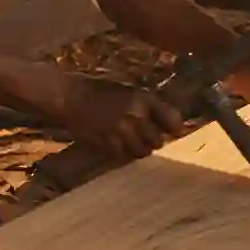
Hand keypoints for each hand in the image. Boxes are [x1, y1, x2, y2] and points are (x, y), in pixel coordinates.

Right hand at [54, 75, 190, 159]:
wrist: (73, 99)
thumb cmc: (103, 94)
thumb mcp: (130, 93)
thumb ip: (151, 108)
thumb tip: (176, 127)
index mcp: (143, 99)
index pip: (172, 119)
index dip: (175, 129)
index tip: (176, 133)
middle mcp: (136, 115)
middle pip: (158, 141)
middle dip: (153, 140)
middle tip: (144, 137)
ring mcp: (122, 131)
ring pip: (142, 151)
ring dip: (139, 149)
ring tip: (131, 141)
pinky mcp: (108, 143)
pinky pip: (125, 156)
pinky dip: (123, 153)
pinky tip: (117, 144)